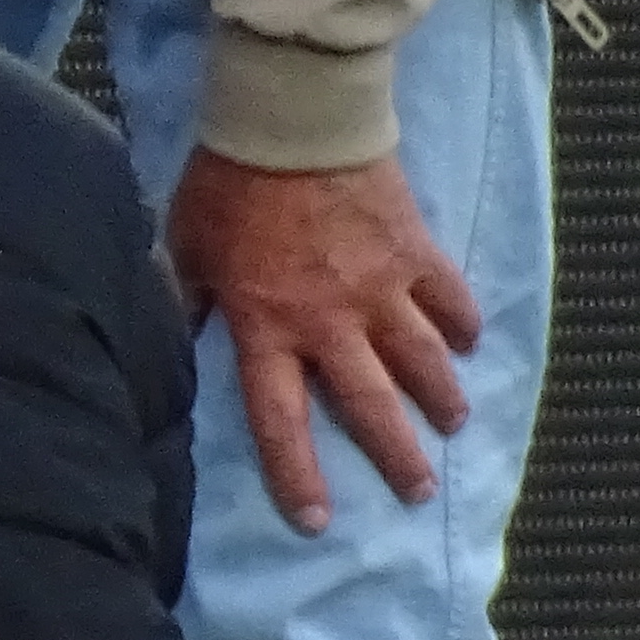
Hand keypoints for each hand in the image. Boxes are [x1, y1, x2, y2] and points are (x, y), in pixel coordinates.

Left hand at [163, 149, 479, 533]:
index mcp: (268, 326)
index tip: (317, 521)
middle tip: (419, 491)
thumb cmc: (227, 184)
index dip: (297, 474)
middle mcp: (330, 321)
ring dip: (441, 397)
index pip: (280, 419)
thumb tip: (169, 349)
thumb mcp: (187, 249)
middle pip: (369, 404)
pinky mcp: (415, 249)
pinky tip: (471, 342)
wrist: (292, 118)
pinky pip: (448, 296)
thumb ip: (187, 304)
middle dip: (396, 454)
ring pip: (420, 359)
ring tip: (455, 426)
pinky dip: (462, 320)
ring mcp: (381, 288)